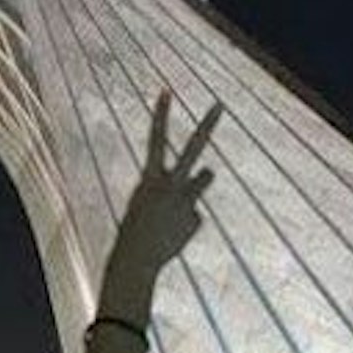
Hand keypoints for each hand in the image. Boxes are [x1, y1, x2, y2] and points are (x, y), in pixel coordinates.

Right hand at [101, 95, 220, 319]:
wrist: (135, 261)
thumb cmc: (133, 233)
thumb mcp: (144, 205)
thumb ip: (172, 188)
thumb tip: (208, 176)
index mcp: (149, 179)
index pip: (155, 139)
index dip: (161, 115)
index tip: (166, 91)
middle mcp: (171, 185)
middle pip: (193, 149)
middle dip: (207, 125)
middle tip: (219, 104)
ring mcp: (187, 201)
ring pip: (203, 179)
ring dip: (199, 182)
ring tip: (181, 198)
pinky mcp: (196, 219)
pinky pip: (193, 216)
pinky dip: (184, 224)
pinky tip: (172, 236)